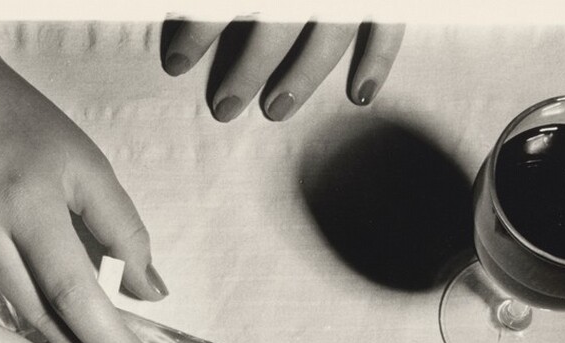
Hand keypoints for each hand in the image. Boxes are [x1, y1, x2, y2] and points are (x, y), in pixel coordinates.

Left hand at [162, 20, 404, 121]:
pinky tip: (359, 95)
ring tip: (274, 110)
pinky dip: (378, 60)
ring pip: (329, 33)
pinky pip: (390, 27)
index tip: (176, 63)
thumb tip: (175, 2)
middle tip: (223, 108)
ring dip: (301, 76)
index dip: (198, 27)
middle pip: (275, 22)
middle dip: (246, 69)